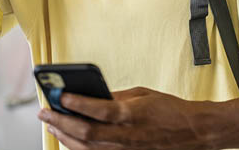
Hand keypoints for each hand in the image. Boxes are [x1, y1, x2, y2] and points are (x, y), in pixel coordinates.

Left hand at [37, 87, 206, 148]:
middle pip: (86, 133)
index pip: (98, 110)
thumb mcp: (143, 94)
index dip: (75, 104)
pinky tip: (69, 140)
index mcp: (132, 114)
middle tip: (45, 112)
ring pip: (87, 149)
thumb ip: (116, 96)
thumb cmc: (170, 110)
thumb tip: (91, 96)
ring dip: (65, 137)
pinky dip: (79, 149)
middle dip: (61, 122)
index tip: (58, 96)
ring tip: (52, 125)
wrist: (193, 132)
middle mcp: (127, 136)